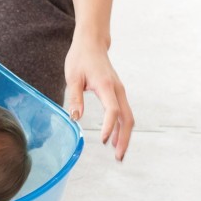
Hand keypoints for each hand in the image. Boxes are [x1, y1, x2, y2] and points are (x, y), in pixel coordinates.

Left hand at [64, 38, 133, 160]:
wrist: (92, 43)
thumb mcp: (73, 77)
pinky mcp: (117, 93)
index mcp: (106, 85)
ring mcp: (119, 91)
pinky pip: (123, 113)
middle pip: (127, 118)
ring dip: (125, 135)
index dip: (110, 126)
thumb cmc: (80, 58)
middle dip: (125, 139)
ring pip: (127, 117)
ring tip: (118, 153)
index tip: (104, 140)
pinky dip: (122, 127)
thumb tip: (75, 118)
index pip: (112, 110)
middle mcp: (117, 89)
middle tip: (118, 157)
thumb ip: (75, 97)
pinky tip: (115, 138)